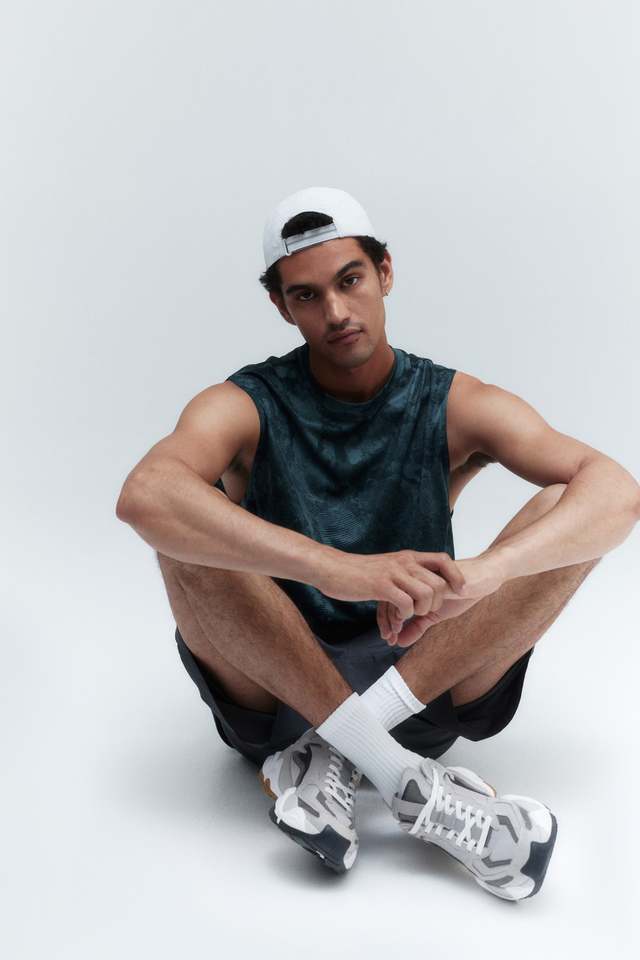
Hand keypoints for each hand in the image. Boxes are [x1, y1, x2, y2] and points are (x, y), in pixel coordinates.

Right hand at [314, 548, 467, 638]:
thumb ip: (405, 572)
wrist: (333, 569)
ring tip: (410, 615)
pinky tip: (396, 618)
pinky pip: (406, 604)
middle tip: (425, 612)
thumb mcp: (388, 567)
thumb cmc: (359, 572)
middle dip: (438, 603)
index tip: (459, 591)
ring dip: (422, 611)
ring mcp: (393, 573)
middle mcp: (404, 562)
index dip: (456, 576)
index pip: (443, 560)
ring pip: (426, 594)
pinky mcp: (381, 586)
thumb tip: (421, 582)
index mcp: (408, 557)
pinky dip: (405, 615)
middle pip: (439, 583)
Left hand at [381, 551, 507, 647]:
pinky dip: (421, 607)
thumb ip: (416, 626)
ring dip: (403, 613)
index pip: (387, 600)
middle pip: (390, 596)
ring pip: (404, 594)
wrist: (482, 578)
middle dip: (389, 621)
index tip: (388, 638)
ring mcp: (424, 576)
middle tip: (391, 638)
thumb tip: (398, 642)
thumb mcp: (434, 614)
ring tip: (407, 624)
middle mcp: (413, 577)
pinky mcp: (438, 577)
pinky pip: (423, 592)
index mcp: (410, 584)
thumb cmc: (458, 594)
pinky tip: (423, 615)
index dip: (385, 621)